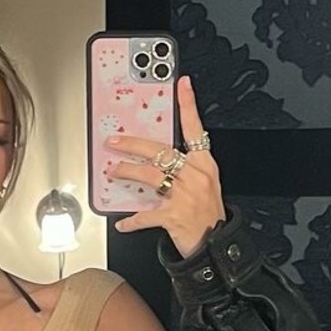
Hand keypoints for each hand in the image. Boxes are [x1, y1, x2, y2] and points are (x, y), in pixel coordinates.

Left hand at [107, 76, 225, 257]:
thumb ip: (185, 169)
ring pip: (150, 175)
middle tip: (114, 140)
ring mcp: (185, 196)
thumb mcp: (205, 185)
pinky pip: (145, 215)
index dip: (188, 105)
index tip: (182, 84)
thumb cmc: (208, 215)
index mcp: (205, 165)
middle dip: (133, 144)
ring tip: (113, 171)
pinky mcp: (174, 216)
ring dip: (127, 172)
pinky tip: (123, 223)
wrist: (216, 245)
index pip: (195, 129)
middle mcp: (195, 176)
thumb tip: (155, 160)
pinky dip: (132, 221)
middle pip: (161, 151)